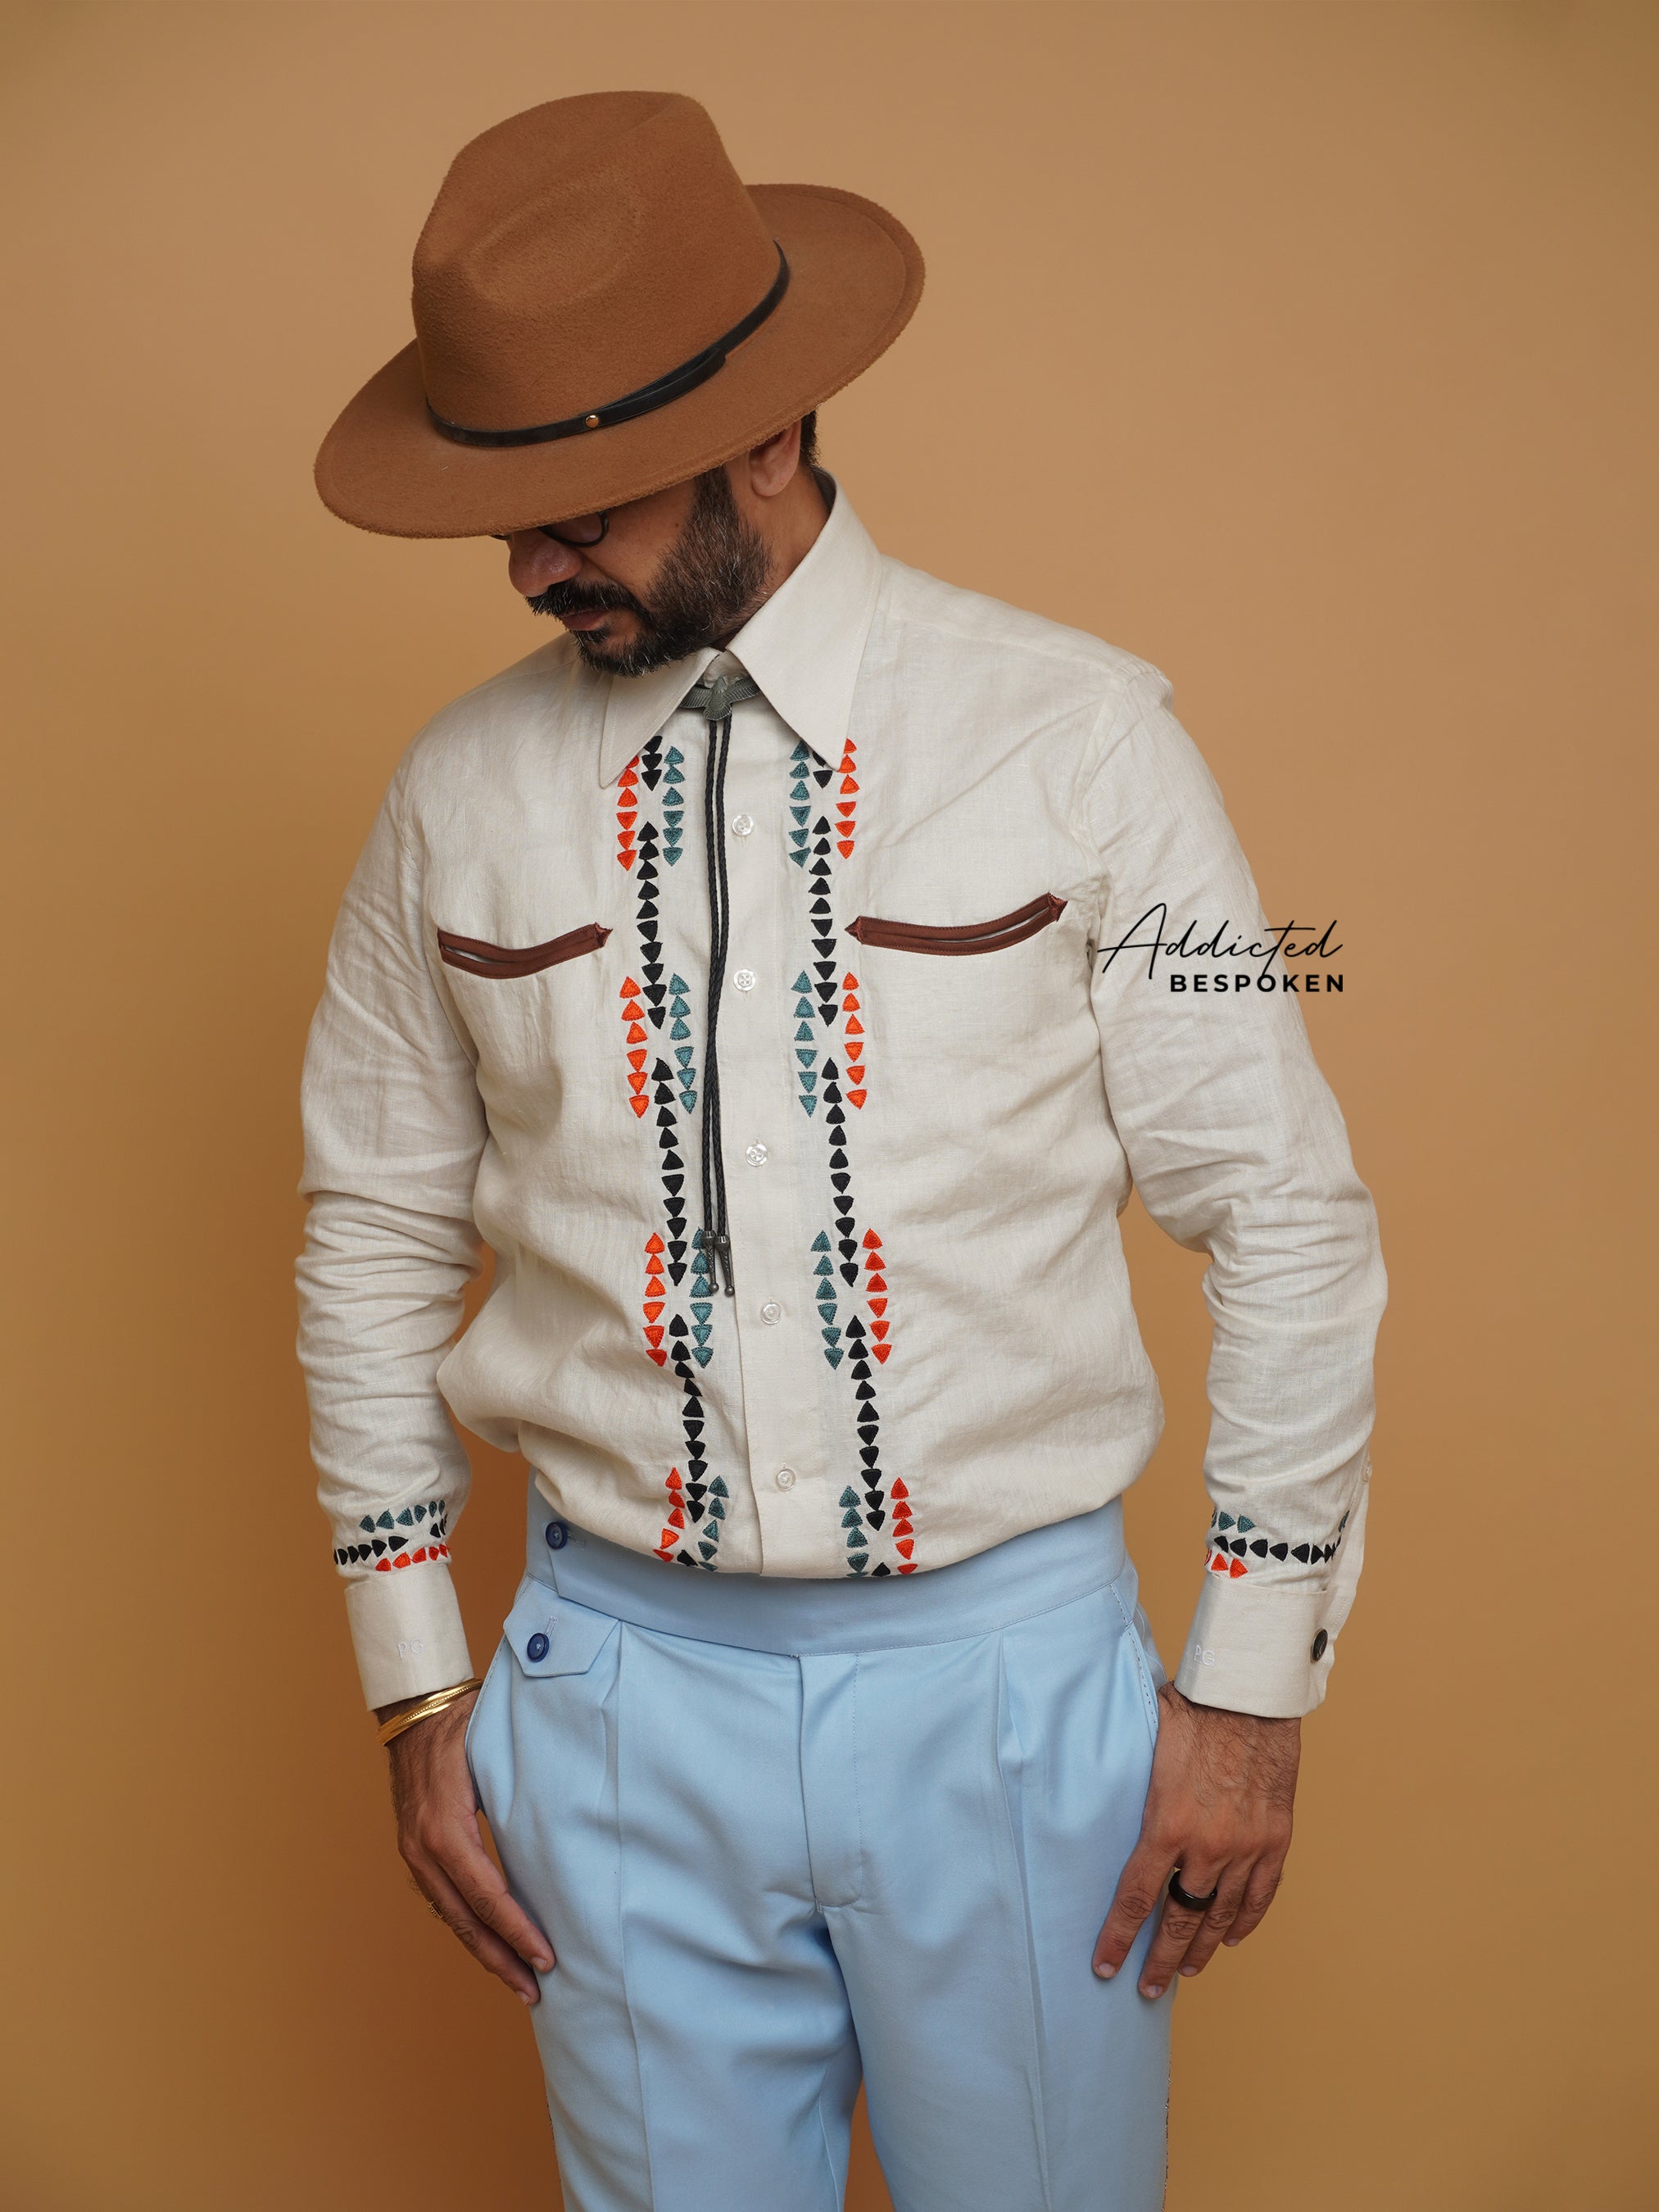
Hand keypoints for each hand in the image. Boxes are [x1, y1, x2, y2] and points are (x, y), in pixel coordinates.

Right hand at [376, 1690, 554, 2003]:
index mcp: (444, 1828)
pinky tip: (493, 1944)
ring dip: (486, 1952)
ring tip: (519, 1981)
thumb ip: (524, 1787)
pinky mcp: (415, 1854)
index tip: (546, 1958)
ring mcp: (415, 1854)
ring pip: (452, 1917)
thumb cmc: (465, 1724)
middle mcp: (423, 1848)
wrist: (415, 1712)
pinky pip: (445, 1901)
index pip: (486, 1894)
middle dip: (502, 1958)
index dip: (517, 1931)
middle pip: (466, 1919)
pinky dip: (470, 1927)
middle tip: (536, 1990)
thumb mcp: (494, 1752)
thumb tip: (572, 1816)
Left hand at [1093, 1681, 1299, 1998]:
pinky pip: (1261, 1894)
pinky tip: (1230, 1937)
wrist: (1249, 1695)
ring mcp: (1246, 1846)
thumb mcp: (1144, 1746)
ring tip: (1183, 1970)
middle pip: (1178, 1920)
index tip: (1103, 1965)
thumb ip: (1128, 1783)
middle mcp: (1207, 1847)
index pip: (1136, 1898)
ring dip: (1201, 1947)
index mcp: (1167, 1825)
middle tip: (1146, 1989)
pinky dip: (1246, 1920)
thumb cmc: (1192, 1710)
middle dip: (1159, 1959)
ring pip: (1221, 1915)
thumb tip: (1091, 1785)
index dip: (1119, 1938)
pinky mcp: (1275, 1839)